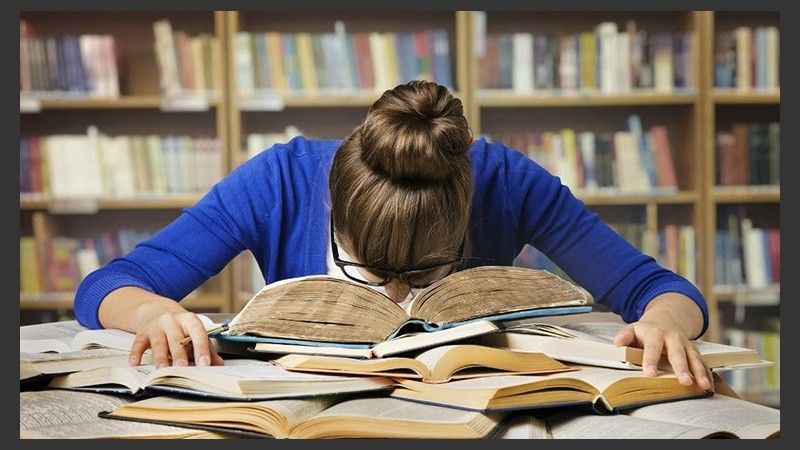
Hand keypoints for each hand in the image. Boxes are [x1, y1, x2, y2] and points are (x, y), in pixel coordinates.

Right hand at [98, 286, 224, 367]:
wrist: (156, 309)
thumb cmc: (180, 326)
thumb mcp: (194, 332)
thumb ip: (207, 347)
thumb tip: (220, 364)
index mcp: (189, 320)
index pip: (198, 333)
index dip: (202, 348)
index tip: (205, 364)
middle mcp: (172, 321)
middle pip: (177, 340)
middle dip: (180, 355)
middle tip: (183, 368)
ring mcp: (156, 326)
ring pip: (159, 343)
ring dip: (161, 358)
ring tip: (162, 370)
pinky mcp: (142, 332)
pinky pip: (138, 343)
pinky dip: (136, 353)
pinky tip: (135, 363)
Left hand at [613, 293, 712, 391]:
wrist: (665, 319)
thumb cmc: (646, 330)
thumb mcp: (632, 328)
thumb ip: (625, 336)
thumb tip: (618, 343)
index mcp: (655, 333)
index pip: (652, 347)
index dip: (650, 360)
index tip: (650, 373)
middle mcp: (673, 338)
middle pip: (678, 353)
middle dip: (682, 367)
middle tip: (684, 381)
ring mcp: (686, 344)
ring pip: (694, 358)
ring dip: (699, 372)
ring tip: (703, 386)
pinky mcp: (694, 351)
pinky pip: (702, 362)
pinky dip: (707, 374)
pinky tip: (709, 386)